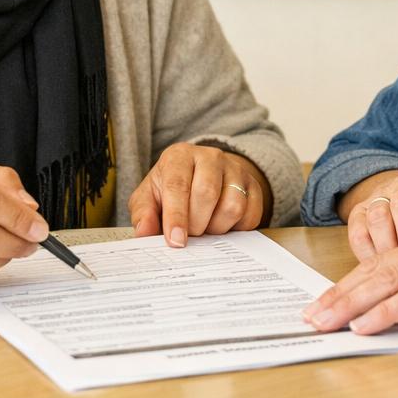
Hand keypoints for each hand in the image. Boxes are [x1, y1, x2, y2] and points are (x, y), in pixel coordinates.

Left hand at [129, 143, 269, 246]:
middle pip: (207, 193)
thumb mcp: (149, 198)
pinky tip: (222, 225)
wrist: (200, 178)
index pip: (178, 185)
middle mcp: (210, 157)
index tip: (176, 241)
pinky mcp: (254, 186)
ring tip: (205, 227)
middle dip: (196, 224)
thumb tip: (144, 232)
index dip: (177, 216)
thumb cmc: (170, 190)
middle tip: (189, 234)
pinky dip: (236, 229)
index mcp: (179, 156)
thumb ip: (143, 214)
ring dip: (217, 228)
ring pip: (233, 206)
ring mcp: (236, 169)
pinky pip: (251, 215)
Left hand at [303, 233, 397, 335]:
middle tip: (311, 316)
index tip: (320, 305)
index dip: (345, 285)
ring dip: (351, 304)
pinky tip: (365, 324)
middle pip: (374, 271)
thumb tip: (389, 313)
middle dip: (338, 295)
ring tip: (326, 321)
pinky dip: (385, 311)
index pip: (377, 266)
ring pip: (386, 281)